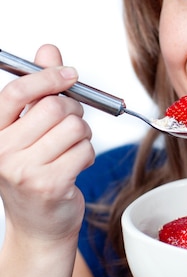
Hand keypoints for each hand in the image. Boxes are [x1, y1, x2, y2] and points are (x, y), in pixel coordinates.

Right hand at [0, 44, 94, 243]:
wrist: (38, 226)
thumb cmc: (35, 172)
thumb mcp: (30, 128)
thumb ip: (39, 89)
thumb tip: (47, 50)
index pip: (16, 91)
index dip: (47, 76)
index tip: (69, 74)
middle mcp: (1, 151)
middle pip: (53, 106)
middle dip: (73, 110)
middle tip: (71, 123)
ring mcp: (22, 171)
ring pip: (74, 127)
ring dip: (82, 135)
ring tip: (70, 149)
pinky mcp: (48, 185)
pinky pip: (84, 150)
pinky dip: (88, 154)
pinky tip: (75, 166)